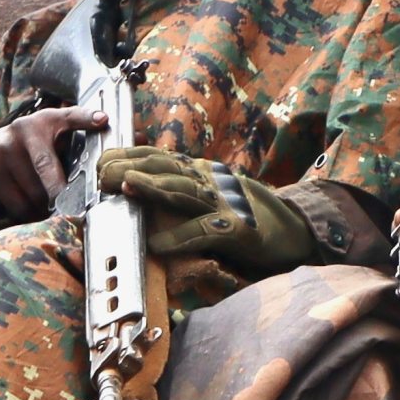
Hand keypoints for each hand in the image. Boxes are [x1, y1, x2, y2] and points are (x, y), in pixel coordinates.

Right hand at [0, 106, 101, 221]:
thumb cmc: (34, 151)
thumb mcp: (53, 141)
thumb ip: (75, 149)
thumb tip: (98, 172)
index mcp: (47, 120)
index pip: (69, 117)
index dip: (85, 118)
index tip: (102, 120)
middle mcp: (23, 129)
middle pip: (48, 170)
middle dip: (62, 194)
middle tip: (73, 211)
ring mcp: (3, 148)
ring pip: (34, 194)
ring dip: (44, 207)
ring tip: (45, 204)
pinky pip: (18, 206)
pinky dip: (29, 214)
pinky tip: (29, 206)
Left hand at [102, 150, 319, 271]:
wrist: (298, 233)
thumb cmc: (250, 218)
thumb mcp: (214, 196)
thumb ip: (185, 189)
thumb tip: (144, 186)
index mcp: (204, 172)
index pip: (160, 156)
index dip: (129, 155)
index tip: (101, 159)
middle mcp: (212, 181)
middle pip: (166, 168)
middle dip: (131, 166)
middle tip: (101, 173)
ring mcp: (226, 204)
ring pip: (184, 191)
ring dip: (152, 187)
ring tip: (124, 185)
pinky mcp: (239, 232)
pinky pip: (204, 233)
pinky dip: (179, 238)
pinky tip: (157, 245)